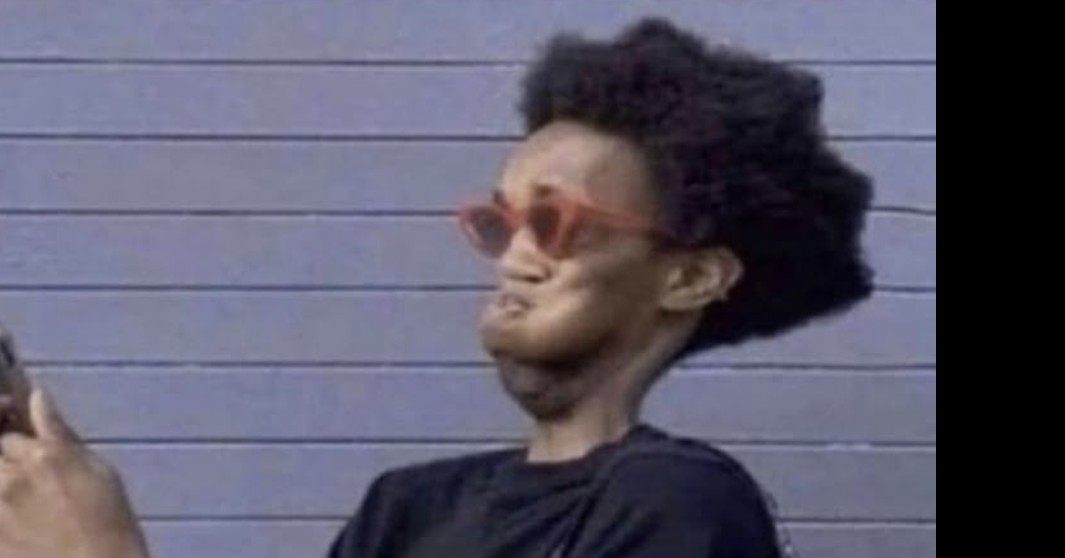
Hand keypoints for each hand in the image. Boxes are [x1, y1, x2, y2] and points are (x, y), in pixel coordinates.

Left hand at [0, 388, 149, 557]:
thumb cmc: (110, 522)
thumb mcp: (99, 472)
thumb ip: (62, 435)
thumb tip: (38, 398)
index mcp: (44, 457)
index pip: (11, 430)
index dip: (14, 423)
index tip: (17, 419)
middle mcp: (11, 478)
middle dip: (6, 451)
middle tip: (24, 460)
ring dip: (6, 474)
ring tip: (27, 489)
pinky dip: (5, 501)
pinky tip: (23, 510)